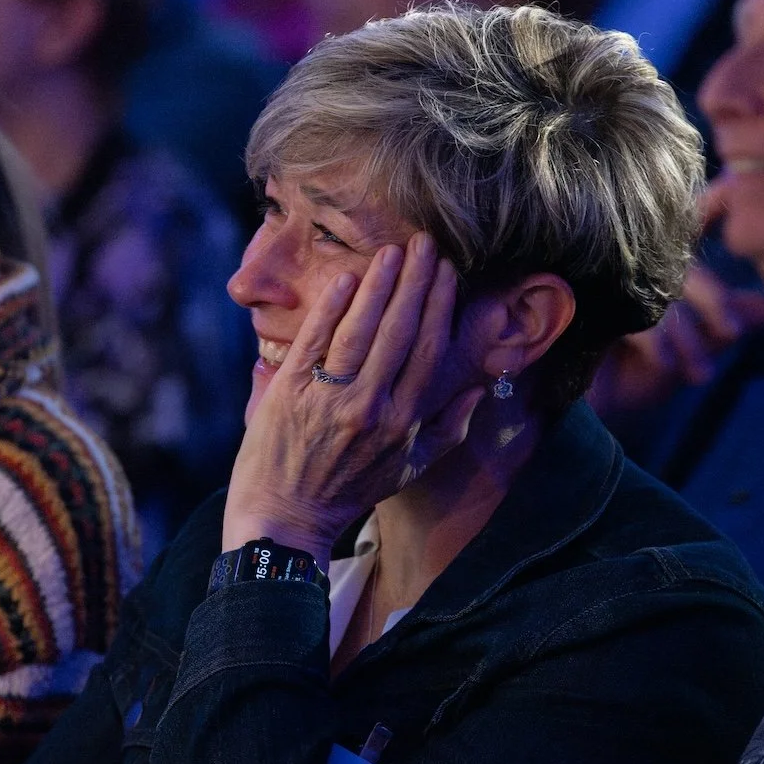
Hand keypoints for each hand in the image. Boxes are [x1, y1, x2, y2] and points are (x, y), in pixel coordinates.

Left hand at [222, 233, 485, 565]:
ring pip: (360, 330)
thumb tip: (479, 388)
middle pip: (399, 332)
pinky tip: (347, 279)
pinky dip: (332, 308)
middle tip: (426, 244)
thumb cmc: (348, 493)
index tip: (448, 272)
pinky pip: (316, 340)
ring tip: (393, 252)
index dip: (439, 307)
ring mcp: (327, 397)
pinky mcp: (289, 391)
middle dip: (415, 283)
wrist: (283, 520)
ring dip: (378, 285)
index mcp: (402, 423)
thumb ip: (448, 429)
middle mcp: (369, 407)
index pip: (427, 352)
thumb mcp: (408, 471)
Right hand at [587, 185, 763, 417]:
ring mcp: (601, 286)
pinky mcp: (583, 312)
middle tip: (733, 333)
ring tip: (701, 375)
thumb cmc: (635, 375)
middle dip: (713, 301)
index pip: (690, 224)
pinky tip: (667, 366)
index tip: (734, 208)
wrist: (588, 415)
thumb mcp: (691, 351)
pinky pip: (634, 319)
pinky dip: (657, 344)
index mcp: (655, 268)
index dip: (714, 208)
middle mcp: (626, 267)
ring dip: (687, 336)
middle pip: (680, 264)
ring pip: (659, 294)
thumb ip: (725, 325)